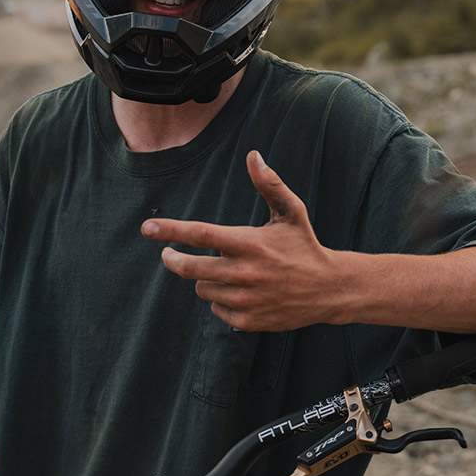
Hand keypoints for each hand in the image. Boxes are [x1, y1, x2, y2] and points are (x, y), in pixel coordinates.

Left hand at [144, 150, 344, 331]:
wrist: (328, 290)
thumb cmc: (304, 246)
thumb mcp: (291, 212)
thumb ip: (269, 184)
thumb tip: (254, 155)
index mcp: (250, 243)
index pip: (201, 234)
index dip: (170, 230)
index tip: (147, 228)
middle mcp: (244, 273)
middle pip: (189, 268)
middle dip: (173, 260)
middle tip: (170, 255)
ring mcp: (244, 299)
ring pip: (201, 288)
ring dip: (205, 279)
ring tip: (227, 273)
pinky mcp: (246, 320)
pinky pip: (215, 309)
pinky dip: (221, 300)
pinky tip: (241, 293)